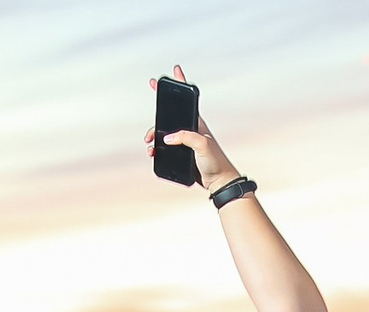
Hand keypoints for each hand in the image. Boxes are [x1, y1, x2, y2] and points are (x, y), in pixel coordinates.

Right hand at [145, 64, 239, 188]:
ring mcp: (185, 142)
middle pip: (171, 115)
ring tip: (149, 142)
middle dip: (159, 109)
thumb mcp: (203, 146)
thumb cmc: (216, 162)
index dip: (181, 84)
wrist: (219, 183)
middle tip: (152, 96)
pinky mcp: (182, 154)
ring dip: (154, 135)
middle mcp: (190, 130)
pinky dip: (157, 149)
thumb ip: (186, 137)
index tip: (176, 70)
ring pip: (164, 133)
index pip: (187, 100)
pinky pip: (164, 148)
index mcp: (197, 123)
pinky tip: (153, 153)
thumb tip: (168, 138)